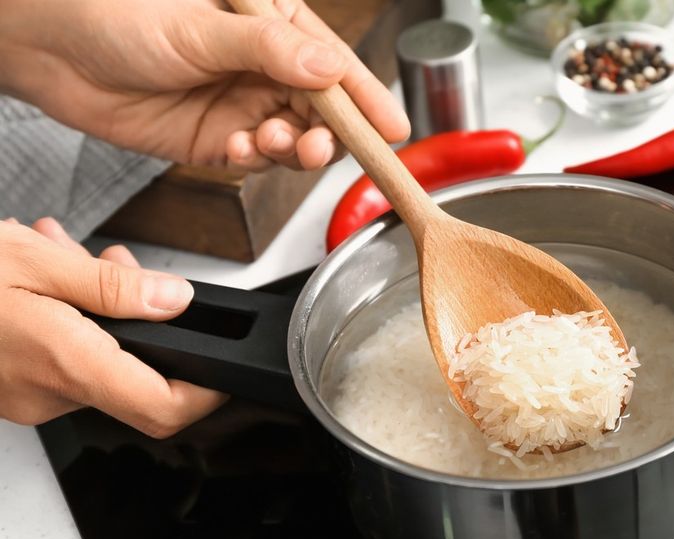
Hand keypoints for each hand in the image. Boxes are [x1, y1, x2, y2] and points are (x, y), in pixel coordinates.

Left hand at [0, 0, 408, 170]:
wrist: (52, 50)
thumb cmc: (120, 13)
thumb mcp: (203, 26)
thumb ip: (271, 52)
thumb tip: (329, 72)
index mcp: (273, 24)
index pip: (334, 63)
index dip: (367, 98)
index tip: (392, 129)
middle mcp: (264, 66)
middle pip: (322, 109)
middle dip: (328, 131)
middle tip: (319, 144)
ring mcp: (242, 104)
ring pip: (294, 139)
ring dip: (293, 148)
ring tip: (272, 141)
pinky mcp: (218, 140)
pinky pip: (256, 159)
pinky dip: (257, 160)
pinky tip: (242, 146)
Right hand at [0, 217, 226, 436]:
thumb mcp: (34, 262)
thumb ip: (112, 286)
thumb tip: (176, 300)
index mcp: (63, 365)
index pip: (162, 408)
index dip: (205, 391)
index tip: (224, 366)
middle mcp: (47, 394)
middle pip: (133, 369)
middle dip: (138, 312)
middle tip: (112, 262)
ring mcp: (28, 394)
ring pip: (97, 355)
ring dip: (97, 304)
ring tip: (68, 258)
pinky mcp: (14, 384)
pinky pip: (64, 356)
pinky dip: (69, 316)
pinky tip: (49, 278)